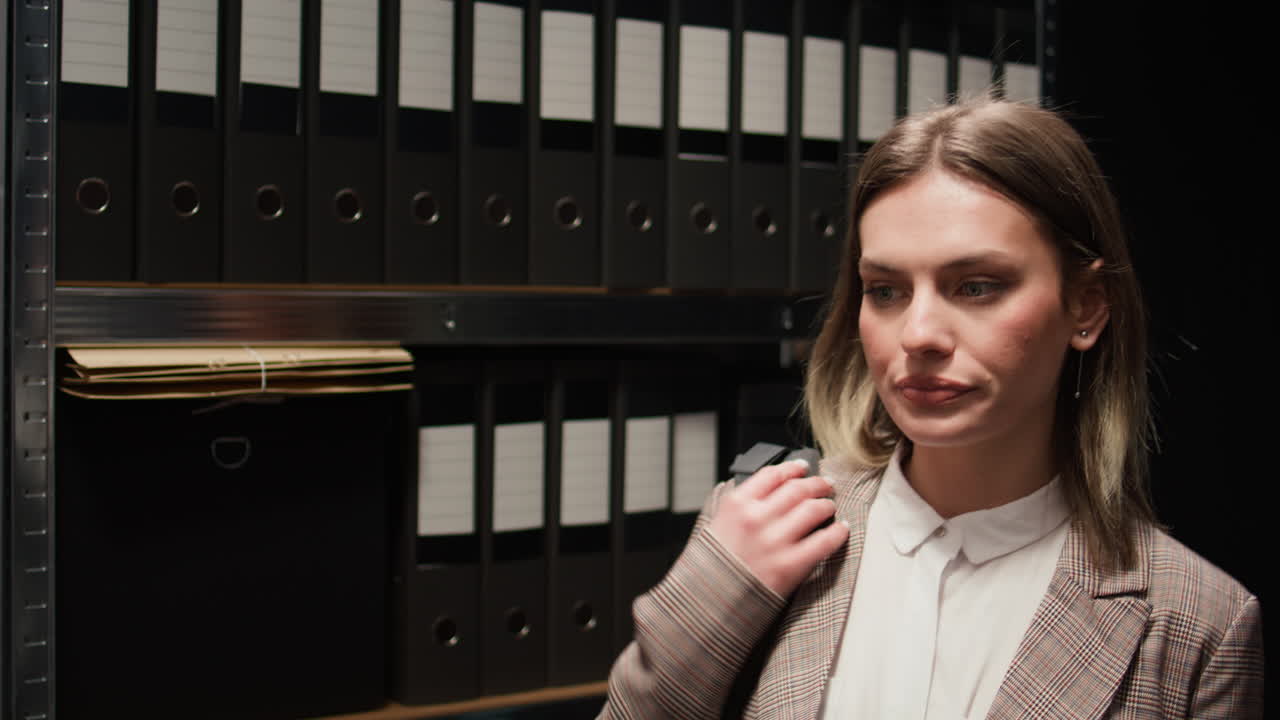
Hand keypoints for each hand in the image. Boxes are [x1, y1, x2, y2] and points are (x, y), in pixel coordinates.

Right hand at [707, 459, 849, 596]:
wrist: (708, 601)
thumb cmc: (713, 565)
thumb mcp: (718, 523)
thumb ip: (742, 505)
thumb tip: (771, 491)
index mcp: (737, 505)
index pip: (772, 475)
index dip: (792, 468)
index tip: (803, 468)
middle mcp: (756, 518)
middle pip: (797, 489)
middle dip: (817, 484)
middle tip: (826, 485)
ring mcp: (774, 541)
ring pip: (813, 510)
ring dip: (827, 505)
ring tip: (830, 506)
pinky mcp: (790, 565)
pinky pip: (824, 542)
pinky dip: (838, 532)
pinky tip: (841, 528)